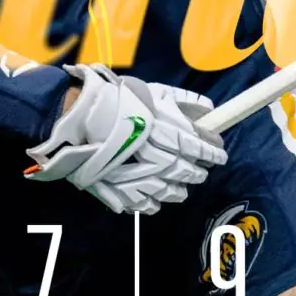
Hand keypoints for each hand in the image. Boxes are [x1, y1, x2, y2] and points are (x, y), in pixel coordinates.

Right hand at [24, 64, 226, 214]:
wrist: (74, 117)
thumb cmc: (116, 99)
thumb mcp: (153, 91)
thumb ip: (183, 101)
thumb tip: (210, 109)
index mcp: (165, 128)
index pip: (200, 145)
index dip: (213, 151)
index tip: (220, 152)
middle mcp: (157, 154)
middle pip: (187, 170)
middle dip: (198, 171)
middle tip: (202, 170)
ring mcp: (139, 176)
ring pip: (170, 191)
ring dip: (180, 189)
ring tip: (184, 187)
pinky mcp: (120, 191)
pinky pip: (145, 204)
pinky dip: (154, 202)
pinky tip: (157, 198)